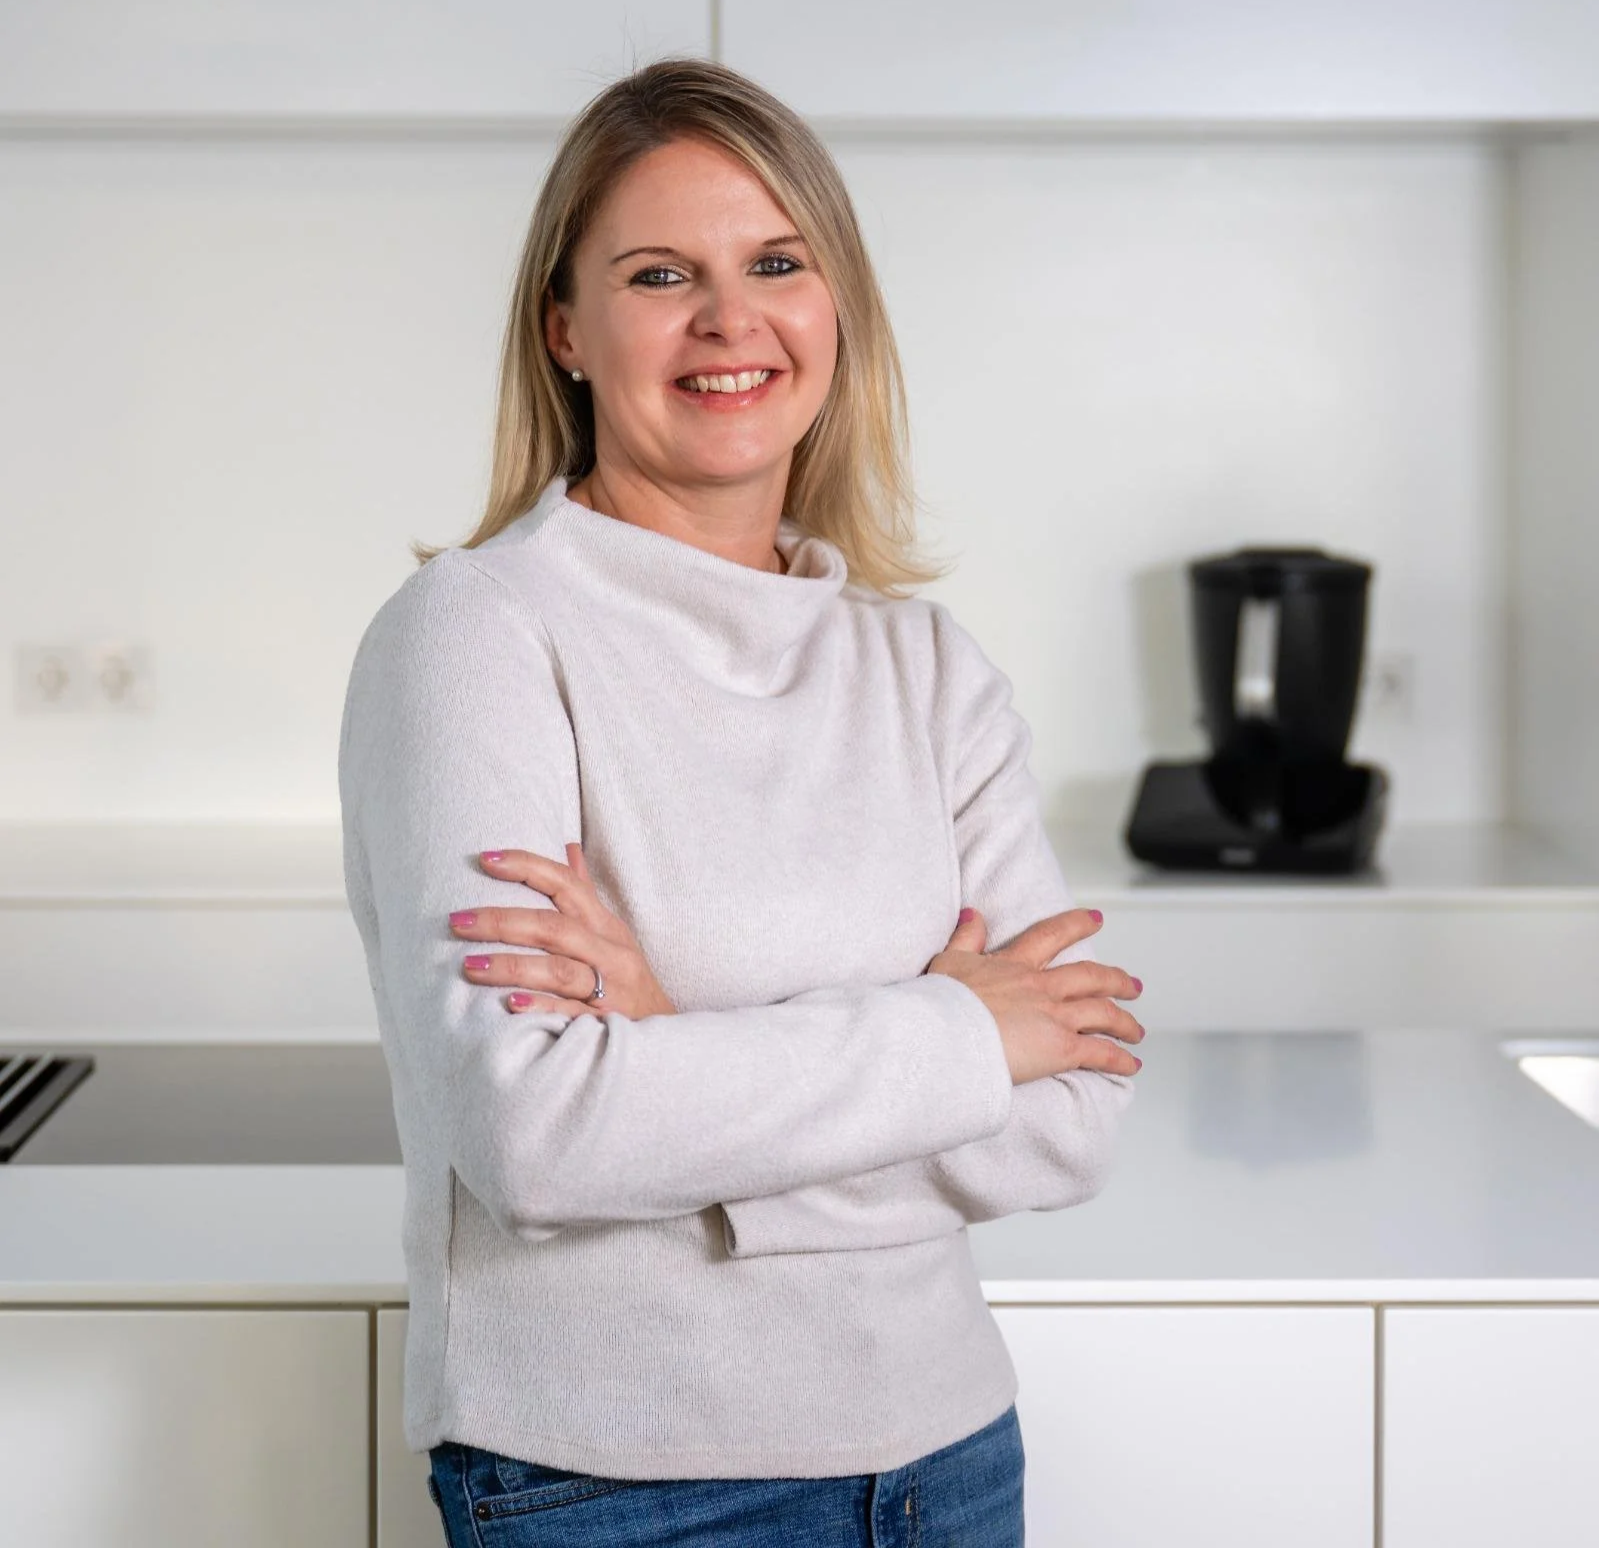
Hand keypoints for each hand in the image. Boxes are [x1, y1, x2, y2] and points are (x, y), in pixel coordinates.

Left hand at [449, 842, 677, 1018]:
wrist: (665, 1036)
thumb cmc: (626, 980)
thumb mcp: (611, 934)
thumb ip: (585, 893)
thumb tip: (567, 845)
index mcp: (605, 925)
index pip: (567, 884)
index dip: (528, 867)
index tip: (485, 859)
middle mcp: (609, 952)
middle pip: (555, 927)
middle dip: (503, 921)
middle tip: (458, 921)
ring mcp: (610, 987)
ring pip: (559, 969)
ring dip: (512, 965)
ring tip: (470, 965)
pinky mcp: (606, 1023)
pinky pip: (571, 1014)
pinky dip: (542, 1006)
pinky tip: (510, 1005)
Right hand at [925, 907, 1144, 1082]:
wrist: (944, 1033)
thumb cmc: (939, 1003)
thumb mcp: (949, 961)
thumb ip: (966, 937)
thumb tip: (974, 914)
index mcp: (1014, 965)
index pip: (1051, 936)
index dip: (1077, 925)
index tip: (1096, 919)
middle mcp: (1041, 987)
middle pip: (1090, 977)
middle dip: (1116, 980)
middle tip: (1133, 985)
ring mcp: (1054, 1016)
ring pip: (1103, 1013)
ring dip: (1125, 1022)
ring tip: (1136, 1030)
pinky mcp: (1061, 1048)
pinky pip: (1100, 1052)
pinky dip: (1120, 1058)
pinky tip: (1131, 1063)